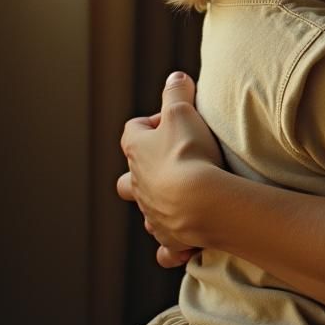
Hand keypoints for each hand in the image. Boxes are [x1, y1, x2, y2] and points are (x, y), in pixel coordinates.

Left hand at [117, 72, 222, 249]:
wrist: (198, 201)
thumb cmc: (187, 152)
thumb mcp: (182, 111)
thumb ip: (176, 91)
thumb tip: (175, 76)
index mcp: (136, 151)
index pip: (133, 130)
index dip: (151, 123)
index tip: (175, 119)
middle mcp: (137, 185)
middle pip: (127, 179)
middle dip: (143, 172)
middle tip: (169, 163)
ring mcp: (152, 213)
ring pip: (145, 211)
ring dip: (159, 206)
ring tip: (183, 199)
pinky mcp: (170, 238)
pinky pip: (166, 247)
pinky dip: (173, 245)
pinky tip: (186, 243)